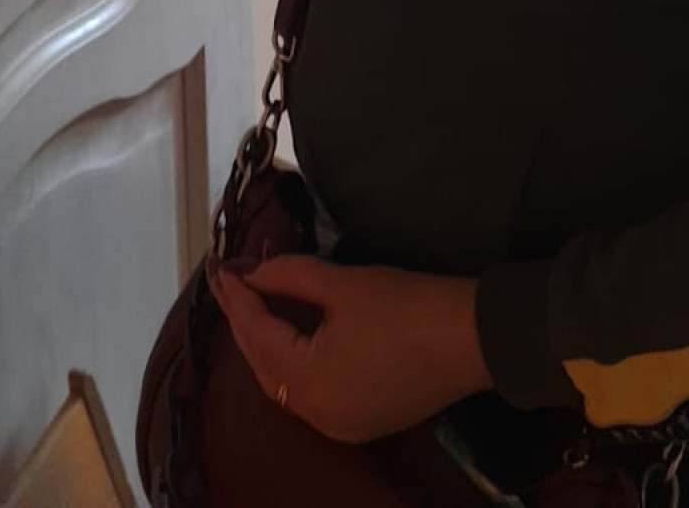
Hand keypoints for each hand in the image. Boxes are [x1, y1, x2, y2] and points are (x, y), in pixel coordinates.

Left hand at [207, 254, 490, 442]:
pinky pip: (309, 390)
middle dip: (244, 320)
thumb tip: (252, 273)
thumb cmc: (404, 306)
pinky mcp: (360, 421)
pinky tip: (287, 332)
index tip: (219, 264)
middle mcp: (316, 414)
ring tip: (252, 300)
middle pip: (263, 364)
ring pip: (284, 380)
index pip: (256, 334)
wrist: (470, 339)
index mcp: (308, 382)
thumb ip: (288, 275)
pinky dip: (291, 359)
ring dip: (265, 341)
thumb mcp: (340, 283)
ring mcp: (339, 424)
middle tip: (231, 279)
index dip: (235, 296)